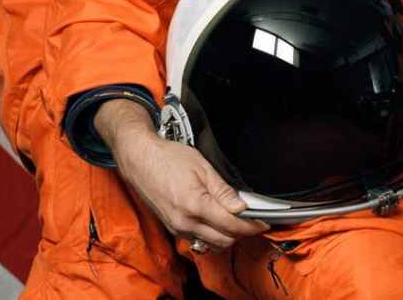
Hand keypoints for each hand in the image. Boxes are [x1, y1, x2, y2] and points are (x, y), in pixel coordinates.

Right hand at [98, 102, 266, 248]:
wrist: (139, 160)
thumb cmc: (169, 159)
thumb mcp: (203, 169)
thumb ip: (223, 191)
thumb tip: (241, 207)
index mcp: (195, 206)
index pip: (231, 226)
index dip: (251, 226)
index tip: (263, 223)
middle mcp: (184, 223)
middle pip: (223, 240)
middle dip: (241, 233)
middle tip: (252, 221)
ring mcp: (176, 228)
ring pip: (210, 244)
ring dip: (226, 237)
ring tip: (236, 220)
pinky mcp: (171, 227)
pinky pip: (197, 239)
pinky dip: (211, 235)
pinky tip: (217, 221)